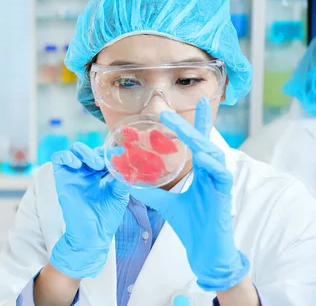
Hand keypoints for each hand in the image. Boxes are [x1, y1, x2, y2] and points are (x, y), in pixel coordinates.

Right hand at [49, 142, 130, 278]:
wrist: (92, 235)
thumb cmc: (106, 217)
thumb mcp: (119, 195)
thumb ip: (122, 178)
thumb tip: (129, 164)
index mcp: (101, 175)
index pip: (105, 155)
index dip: (112, 152)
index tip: (122, 154)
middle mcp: (87, 172)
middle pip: (91, 150)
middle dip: (99, 152)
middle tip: (105, 163)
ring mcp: (74, 174)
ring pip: (75, 150)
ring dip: (85, 152)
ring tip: (95, 165)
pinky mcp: (62, 178)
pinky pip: (58, 158)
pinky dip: (67, 156)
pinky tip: (77, 165)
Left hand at [131, 98, 249, 291]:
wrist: (204, 250)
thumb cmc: (191, 225)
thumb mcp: (165, 204)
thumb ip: (150, 191)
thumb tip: (128, 181)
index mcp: (201, 172)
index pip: (198, 142)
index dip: (197, 123)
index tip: (195, 102)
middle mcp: (211, 173)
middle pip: (205, 142)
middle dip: (195, 123)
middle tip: (181, 108)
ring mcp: (219, 182)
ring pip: (212, 154)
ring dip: (198, 140)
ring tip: (183, 129)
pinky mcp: (225, 194)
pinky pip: (221, 175)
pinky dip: (212, 165)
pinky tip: (202, 158)